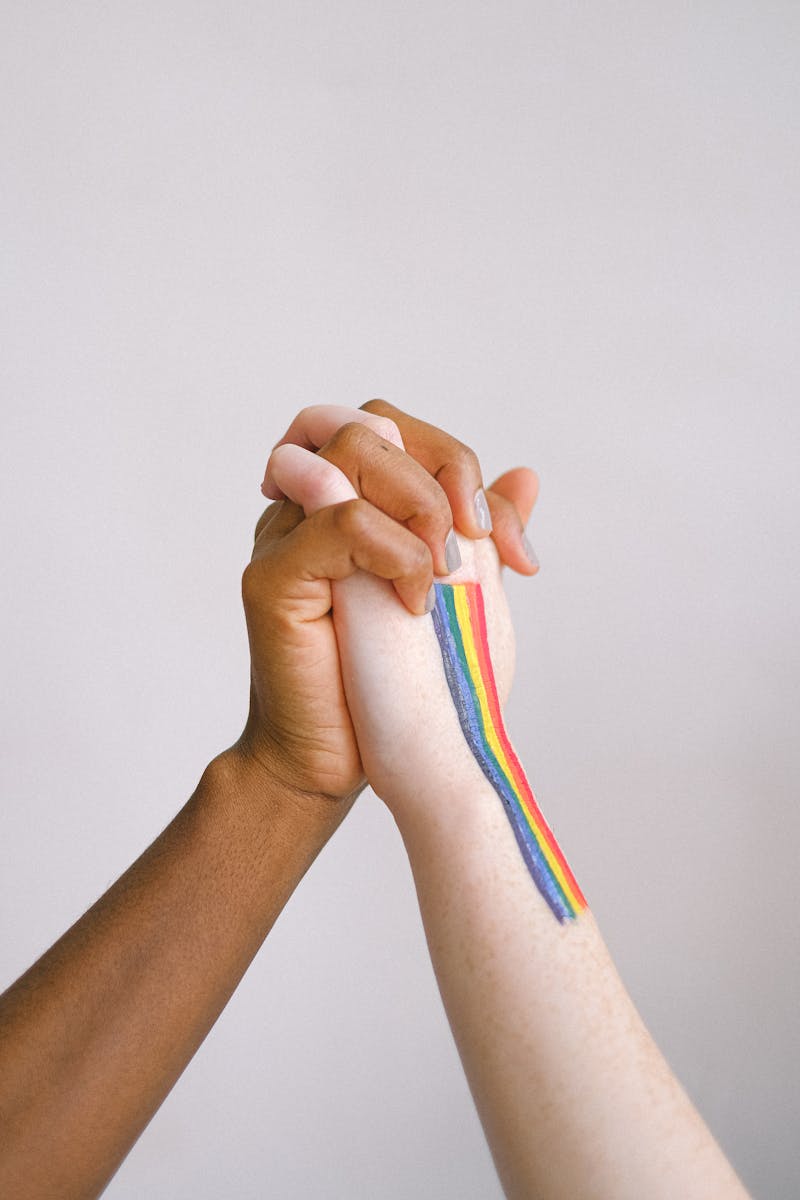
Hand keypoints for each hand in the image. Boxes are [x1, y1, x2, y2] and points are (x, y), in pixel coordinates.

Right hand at [248, 402, 538, 811]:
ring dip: (421, 503)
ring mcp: (283, 533)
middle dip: (444, 471)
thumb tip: (525, 476)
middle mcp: (307, 505)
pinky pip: (339, 518)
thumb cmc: (396, 685)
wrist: (337, 761)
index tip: (510, 549)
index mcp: (347, 500)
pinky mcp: (272, 575)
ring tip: (445, 571)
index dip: (460, 467)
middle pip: (373, 422)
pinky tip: (414, 603)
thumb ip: (479, 533)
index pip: (400, 431)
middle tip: (478, 540)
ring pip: (353, 452)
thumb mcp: (458, 594)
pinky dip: (395, 550)